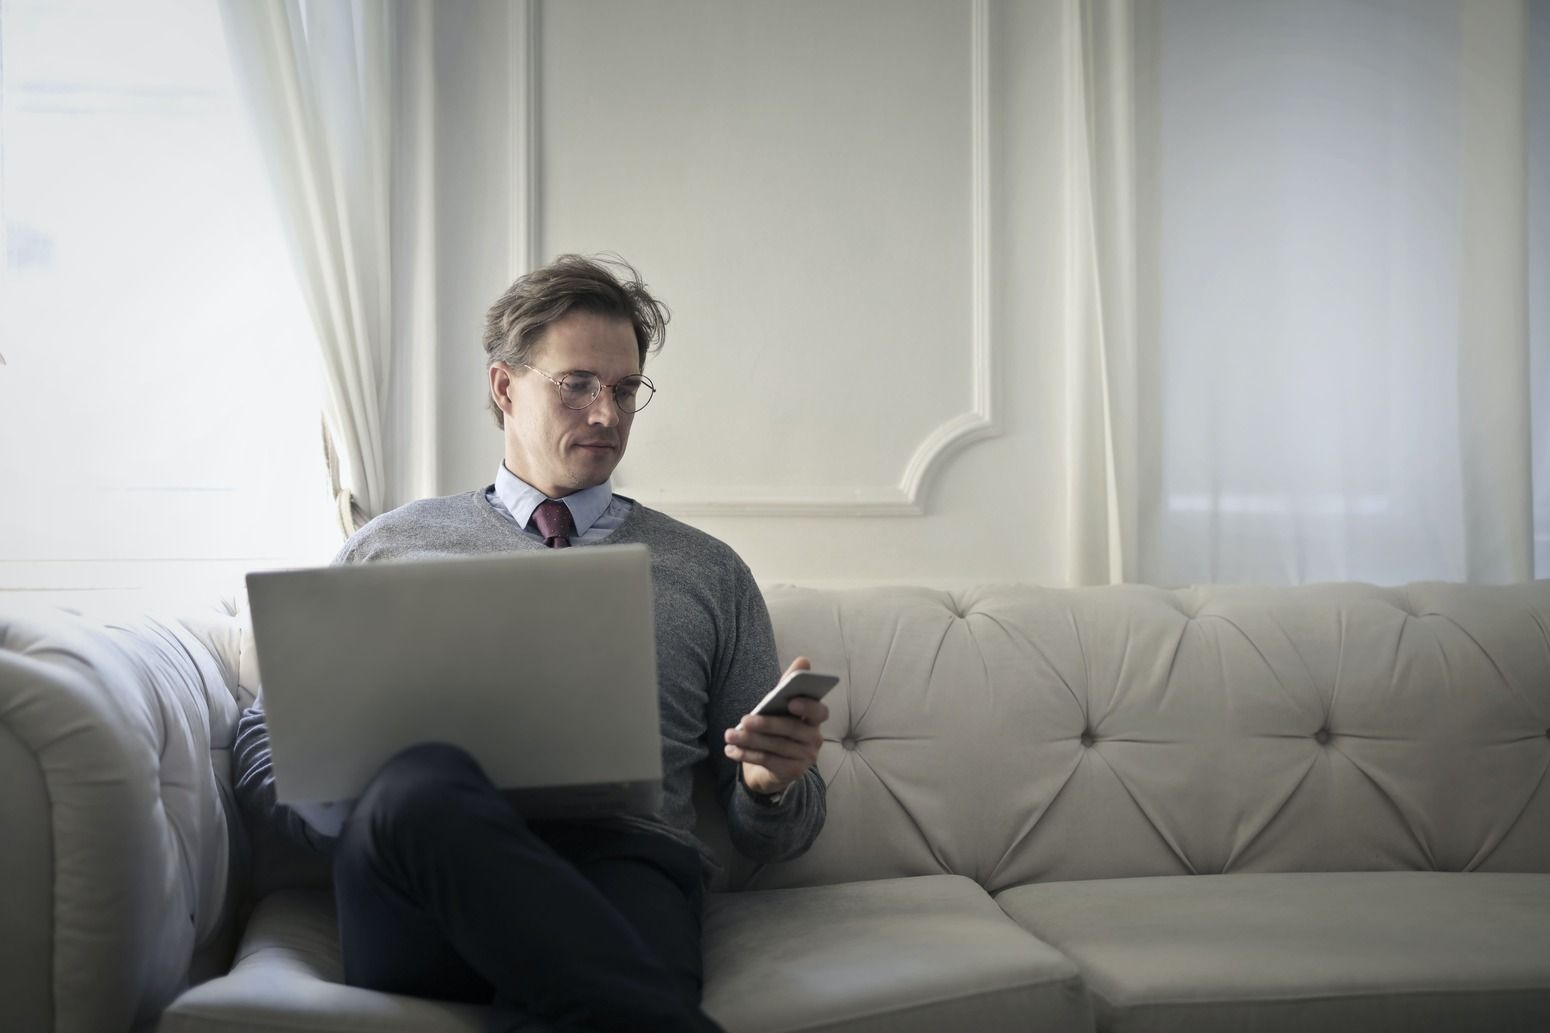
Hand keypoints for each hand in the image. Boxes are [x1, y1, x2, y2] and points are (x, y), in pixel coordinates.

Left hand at [724, 656, 830, 795]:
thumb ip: (790, 684)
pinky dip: (747, 755)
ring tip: (729, 735)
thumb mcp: (780, 706)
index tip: (791, 702)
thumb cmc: (778, 728)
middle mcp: (815, 739)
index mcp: (814, 719)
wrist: (773, 766)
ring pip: (776, 746)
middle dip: (766, 724)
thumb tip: (803, 660)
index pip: (819, 711)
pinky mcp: (792, 772)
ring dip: (749, 740)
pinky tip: (731, 751)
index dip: (808, 707)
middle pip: (791, 730)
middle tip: (744, 720)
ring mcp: (806, 757)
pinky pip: (768, 761)